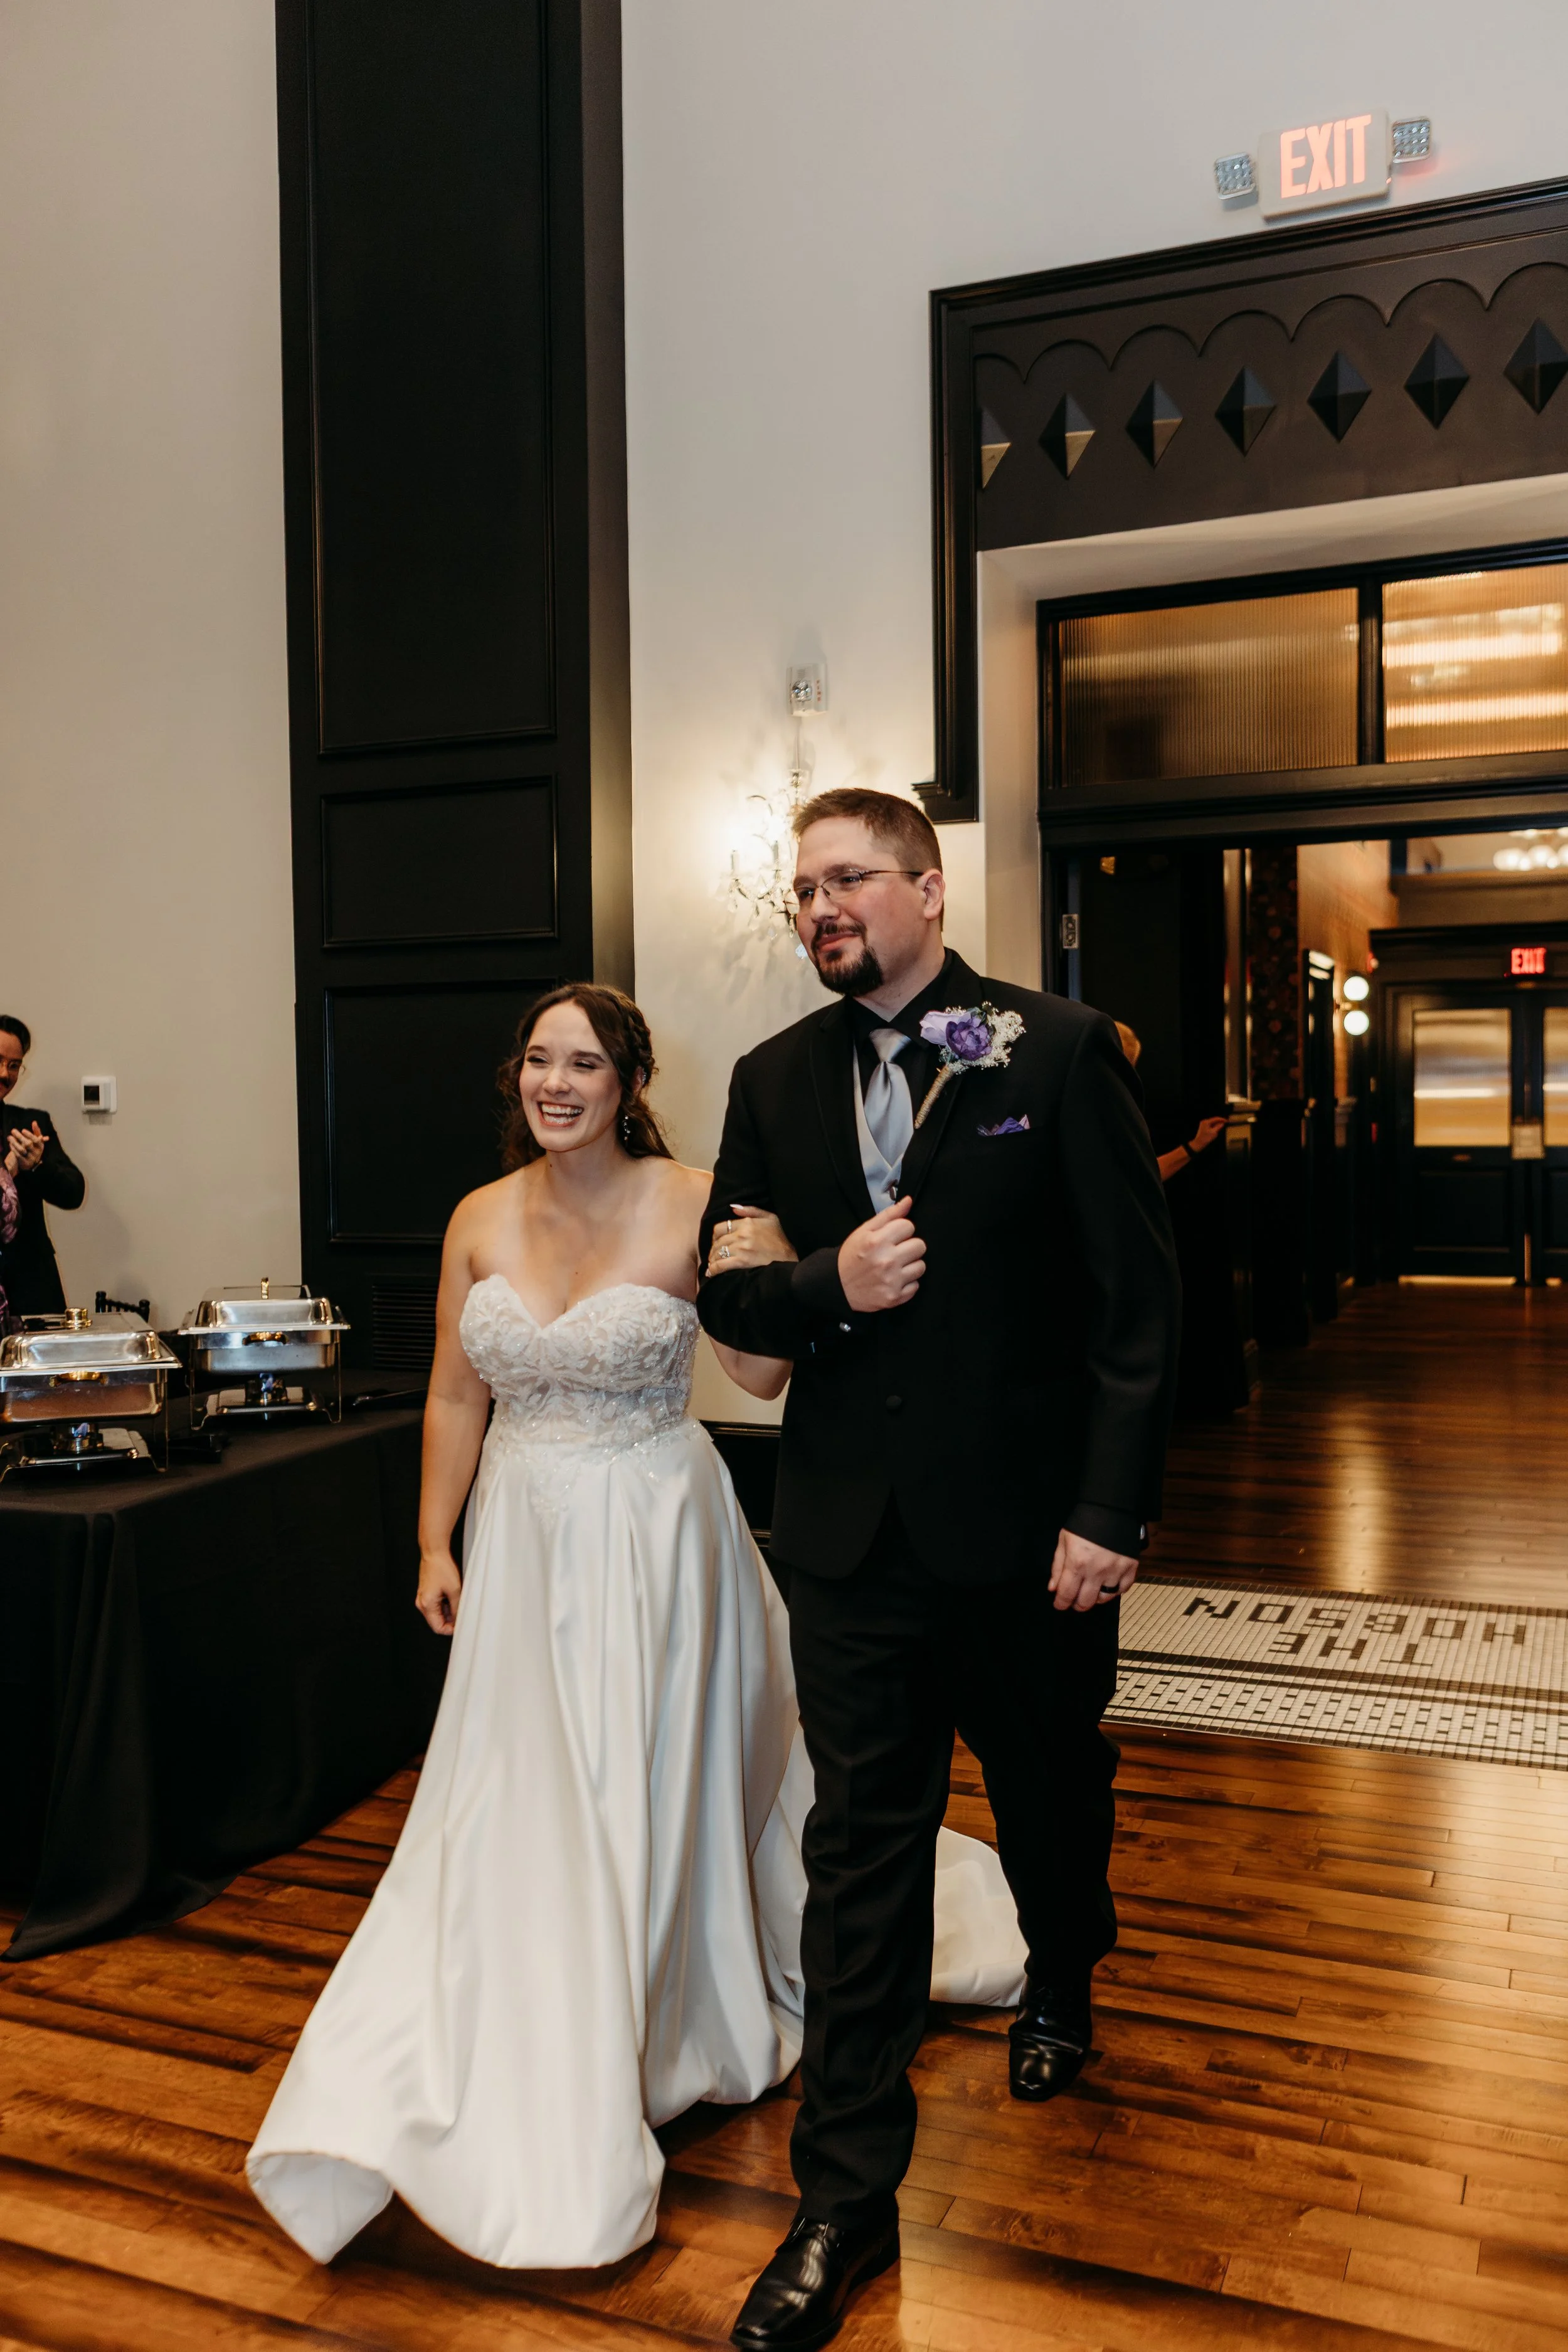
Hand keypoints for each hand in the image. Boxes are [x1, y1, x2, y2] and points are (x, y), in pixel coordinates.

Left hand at [4, 1121, 43, 1175]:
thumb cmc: (33, 1148)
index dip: (30, 1135)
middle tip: (13, 1130)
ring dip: (14, 1142)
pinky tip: (10, 1143)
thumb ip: (36, 1131)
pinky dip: (13, 1149)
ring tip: (9, 1137)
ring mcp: (30, 1158)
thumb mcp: (36, 1141)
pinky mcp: (24, 1162)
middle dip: (20, 1137)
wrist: (30, 1162)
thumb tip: (34, 1122)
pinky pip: (18, 1155)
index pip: (36, 1140)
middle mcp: (37, 1153)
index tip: (23, 1130)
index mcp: (40, 1146)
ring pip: (22, 1150)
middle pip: (28, 1144)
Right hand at [416, 1552, 462, 1634]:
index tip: (460, 1625)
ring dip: (448, 1612)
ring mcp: (422, 1598)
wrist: (434, 1553)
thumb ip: (456, 1607)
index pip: (437, 1628)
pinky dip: (444, 1605)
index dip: (450, 1629)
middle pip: (436, 1621)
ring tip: (458, 1601)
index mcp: (426, 1604)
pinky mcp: (425, 1593)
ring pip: (436, 1613)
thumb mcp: (455, 1590)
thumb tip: (459, 1619)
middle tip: (462, 1613)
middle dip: (450, 1620)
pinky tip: (452, 1596)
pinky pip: (435, 1605)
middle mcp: (421, 1603)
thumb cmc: (441, 1567)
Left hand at [706, 1204, 797, 1277]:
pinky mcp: (743, 1262)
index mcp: (747, 1223)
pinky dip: (714, 1269)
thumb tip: (733, 1208)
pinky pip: (721, 1265)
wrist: (794, 1254)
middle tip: (714, 1256)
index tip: (717, 1242)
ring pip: (718, 1253)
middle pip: (717, 1242)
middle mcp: (742, 1234)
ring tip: (712, 1265)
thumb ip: (751, 1210)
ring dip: (713, 1260)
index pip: (720, 1228)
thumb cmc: (783, 1236)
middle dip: (713, 1250)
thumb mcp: (770, 1217)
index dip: (715, 1236)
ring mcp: (741, 1248)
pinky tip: (712, 1273)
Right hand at [837, 1196, 924, 1312]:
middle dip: (909, 1246)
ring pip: (921, 1266)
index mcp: (877, 1241)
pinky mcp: (894, 1297)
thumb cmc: (851, 1256)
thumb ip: (889, 1215)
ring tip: (895, 1266)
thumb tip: (909, 1201)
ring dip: (910, 1265)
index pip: (909, 1226)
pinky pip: (916, 1285)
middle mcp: (886, 1261)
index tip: (893, 1237)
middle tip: (896, 1251)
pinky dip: (907, 1283)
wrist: (836, 1286)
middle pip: (920, 1246)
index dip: (901, 1230)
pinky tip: (893, 1280)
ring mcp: (891, 1281)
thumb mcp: (864, 1230)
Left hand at [1049, 1529, 1137, 1613]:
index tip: (1059, 1604)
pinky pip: (1122, 1590)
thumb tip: (1053, 1588)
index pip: (1066, 1594)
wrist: (1110, 1508)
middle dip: (1076, 1604)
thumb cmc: (1084, 1522)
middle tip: (1074, 1599)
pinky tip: (1107, 1584)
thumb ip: (1057, 1566)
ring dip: (1095, 1598)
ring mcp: (1116, 1570)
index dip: (1060, 1603)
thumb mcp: (1064, 1541)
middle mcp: (1097, 1570)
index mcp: (1077, 1563)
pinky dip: (1114, 1591)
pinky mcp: (1130, 1568)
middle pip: (1085, 1602)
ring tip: (1091, 1591)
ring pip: (1104, 1599)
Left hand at [1188, 1115, 1226, 1156]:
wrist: (1198, 1144)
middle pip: (1214, 1120)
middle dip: (1220, 1121)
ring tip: (1223, 1125)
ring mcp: (1203, 1124)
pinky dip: (1214, 1126)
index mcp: (1206, 1122)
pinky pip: (1210, 1125)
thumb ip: (1218, 1127)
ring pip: (1212, 1122)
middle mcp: (1204, 1122)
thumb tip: (1222, 1123)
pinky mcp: (1203, 1127)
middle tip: (1226, 1123)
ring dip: (1217, 1124)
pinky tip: (1218, 1128)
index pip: (1216, 1118)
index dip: (1222, 1119)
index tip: (1227, 1121)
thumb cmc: (1206, 1139)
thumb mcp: (1214, 1132)